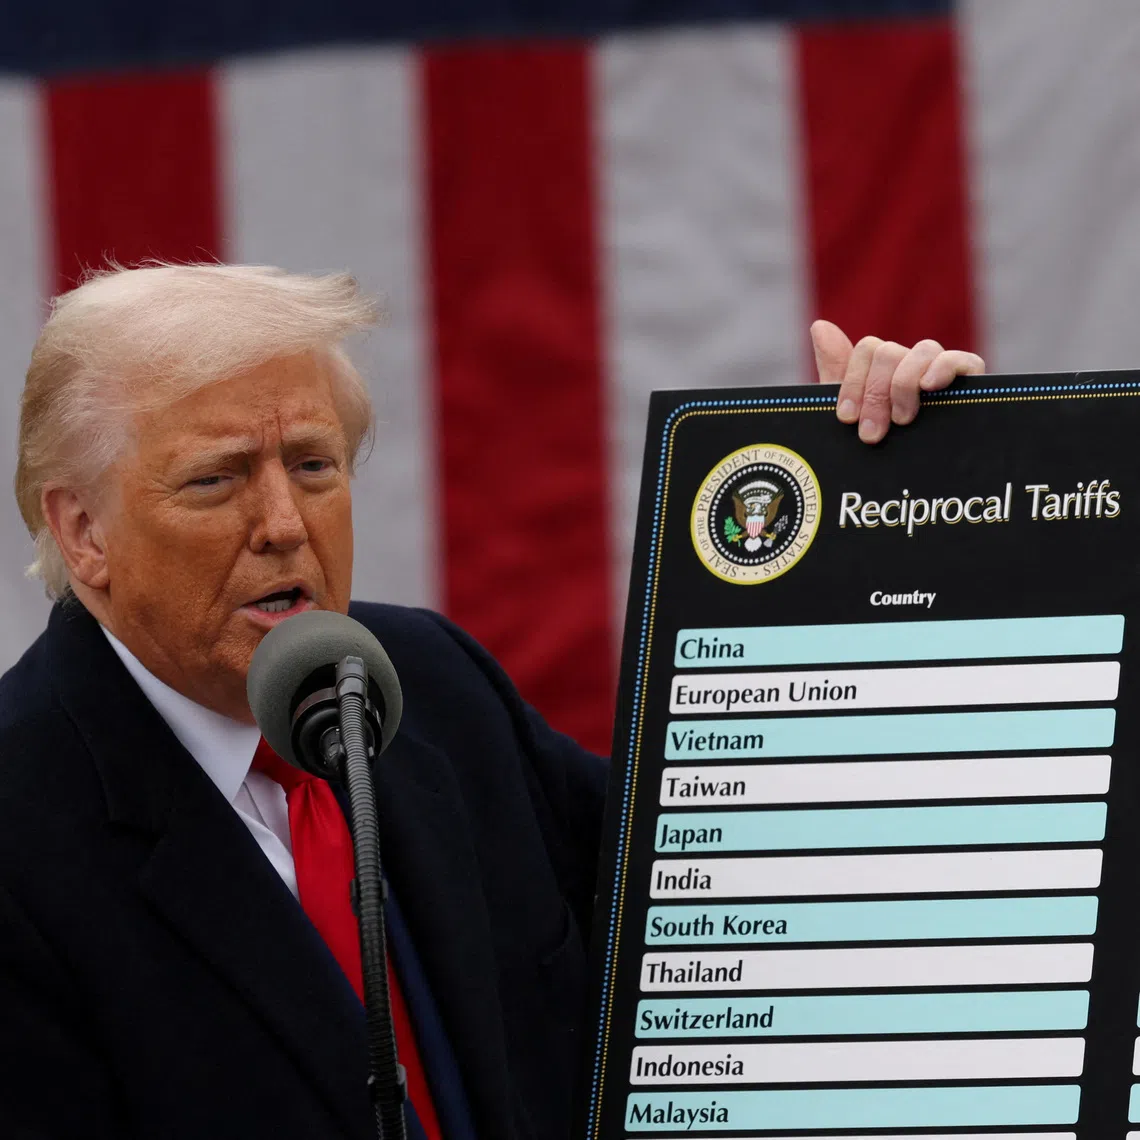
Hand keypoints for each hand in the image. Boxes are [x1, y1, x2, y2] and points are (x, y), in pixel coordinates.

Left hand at [811, 319, 985, 443]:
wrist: (919, 489)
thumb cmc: (884, 450)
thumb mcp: (854, 415)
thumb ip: (836, 372)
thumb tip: (819, 325)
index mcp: (884, 372)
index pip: (868, 350)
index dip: (853, 382)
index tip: (846, 418)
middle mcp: (913, 367)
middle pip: (889, 352)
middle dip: (874, 393)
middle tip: (872, 434)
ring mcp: (942, 374)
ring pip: (924, 349)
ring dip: (904, 384)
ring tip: (901, 420)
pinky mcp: (972, 386)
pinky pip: (964, 360)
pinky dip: (945, 367)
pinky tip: (930, 385)